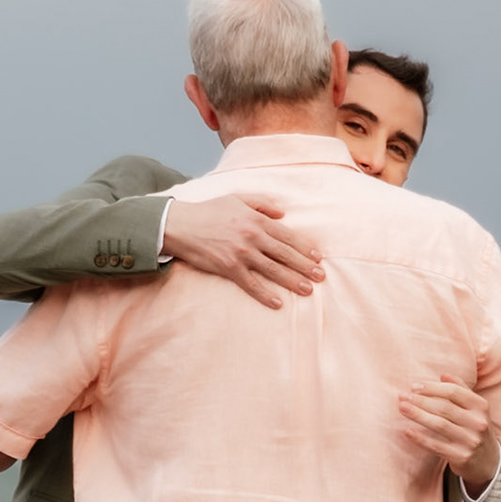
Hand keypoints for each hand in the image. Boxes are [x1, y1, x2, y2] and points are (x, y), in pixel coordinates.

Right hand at [163, 195, 323, 308]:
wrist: (179, 225)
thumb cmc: (208, 211)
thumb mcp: (236, 198)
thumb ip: (261, 203)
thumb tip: (283, 212)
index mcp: (256, 220)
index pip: (286, 235)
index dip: (304, 247)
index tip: (317, 256)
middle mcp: (253, 237)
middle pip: (285, 254)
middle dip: (305, 266)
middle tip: (321, 276)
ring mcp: (241, 254)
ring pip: (273, 270)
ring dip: (292, 281)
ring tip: (308, 290)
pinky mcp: (229, 268)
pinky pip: (251, 284)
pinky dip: (265, 295)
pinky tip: (278, 303)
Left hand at [399, 377, 500, 486]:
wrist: (488, 460)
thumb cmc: (474, 427)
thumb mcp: (475, 408)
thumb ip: (461, 389)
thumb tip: (442, 375)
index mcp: (481, 406)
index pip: (454, 392)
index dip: (432, 388)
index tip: (413, 387)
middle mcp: (478, 423)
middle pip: (445, 408)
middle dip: (421, 401)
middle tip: (402, 396)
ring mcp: (470, 441)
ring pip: (440, 425)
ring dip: (418, 415)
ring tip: (402, 408)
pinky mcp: (461, 457)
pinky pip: (437, 446)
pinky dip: (421, 438)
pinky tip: (407, 431)